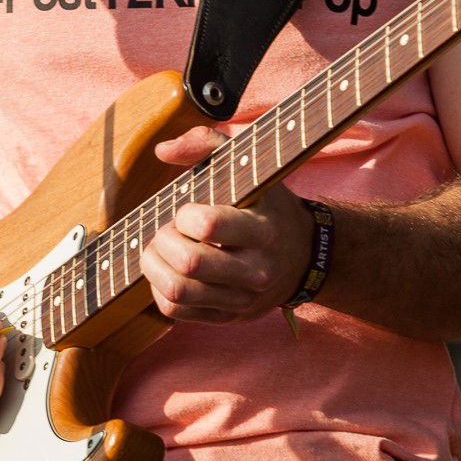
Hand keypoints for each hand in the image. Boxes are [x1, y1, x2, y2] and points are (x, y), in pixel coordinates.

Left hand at [141, 126, 314, 323]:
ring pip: (177, 292)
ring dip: (155, 267)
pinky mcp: (228, 316)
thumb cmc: (266, 204)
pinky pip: (176, 310)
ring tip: (161, 250)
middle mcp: (256, 269)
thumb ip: (208, 144)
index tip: (186, 210)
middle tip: (168, 230)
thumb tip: (163, 150)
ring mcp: (242, 298)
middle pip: (189, 263)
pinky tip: (169, 270)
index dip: (184, 215)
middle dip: (164, 241)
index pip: (208, 225)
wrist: (304, 254)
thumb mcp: (250, 167)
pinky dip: (159, 289)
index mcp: (262, 229)